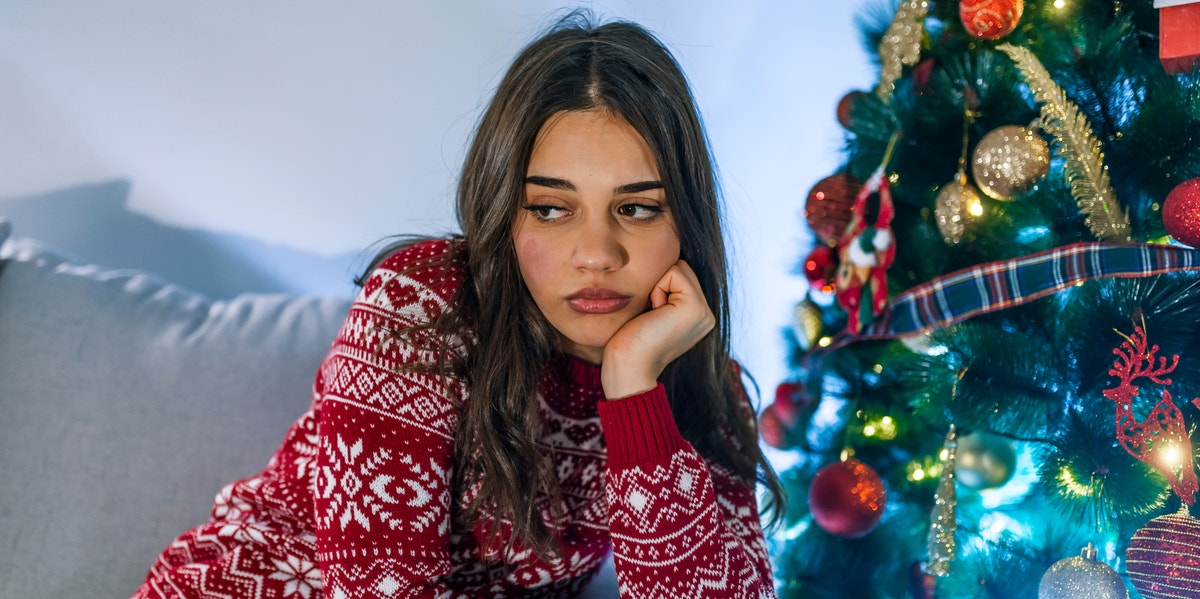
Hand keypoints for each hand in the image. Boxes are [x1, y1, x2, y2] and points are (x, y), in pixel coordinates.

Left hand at [601, 260, 715, 398]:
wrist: (628, 368)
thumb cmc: (630, 342)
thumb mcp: (653, 312)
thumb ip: (666, 293)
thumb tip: (661, 265)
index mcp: (698, 317)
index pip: (681, 275)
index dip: (659, 287)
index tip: (651, 316)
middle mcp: (707, 315)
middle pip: (682, 267)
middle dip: (660, 284)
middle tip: (652, 316)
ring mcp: (704, 312)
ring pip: (679, 267)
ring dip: (658, 286)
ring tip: (653, 316)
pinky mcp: (695, 308)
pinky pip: (674, 272)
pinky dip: (657, 288)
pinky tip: (655, 314)